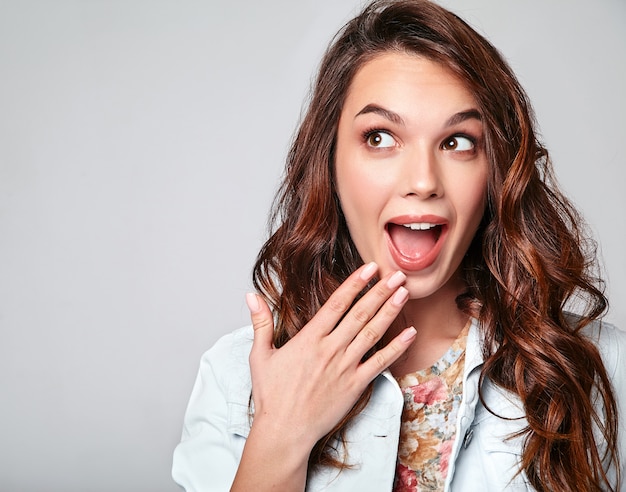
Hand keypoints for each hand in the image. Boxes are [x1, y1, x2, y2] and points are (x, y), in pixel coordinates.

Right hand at [245, 262, 415, 452]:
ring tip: (404, 292)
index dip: (355, 283)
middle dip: (380, 291)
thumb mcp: (260, 355)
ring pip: (373, 332)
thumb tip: (251, 295)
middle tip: (396, 273)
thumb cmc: (271, 395)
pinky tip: (410, 333)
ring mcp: (345, 367)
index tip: (369, 268)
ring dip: (390, 311)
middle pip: (360, 313)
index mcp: (309, 339)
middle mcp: (330, 349)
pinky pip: (381, 363)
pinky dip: (397, 347)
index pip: (337, 303)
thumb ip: (260, 322)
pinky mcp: (356, 385)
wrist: (284, 431)